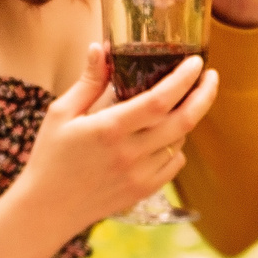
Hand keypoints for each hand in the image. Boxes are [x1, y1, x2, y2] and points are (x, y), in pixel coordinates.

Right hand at [13, 44, 219, 230]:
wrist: (47, 209)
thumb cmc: (50, 157)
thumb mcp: (61, 113)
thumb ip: (87, 81)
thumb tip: (101, 48)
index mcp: (109, 129)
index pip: (159, 100)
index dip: (183, 79)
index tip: (196, 62)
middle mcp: (129, 154)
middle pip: (183, 121)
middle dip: (203, 94)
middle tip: (210, 76)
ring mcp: (139, 175)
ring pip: (180, 141)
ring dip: (186, 118)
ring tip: (180, 102)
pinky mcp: (143, 191)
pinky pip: (174, 164)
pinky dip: (177, 145)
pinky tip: (166, 135)